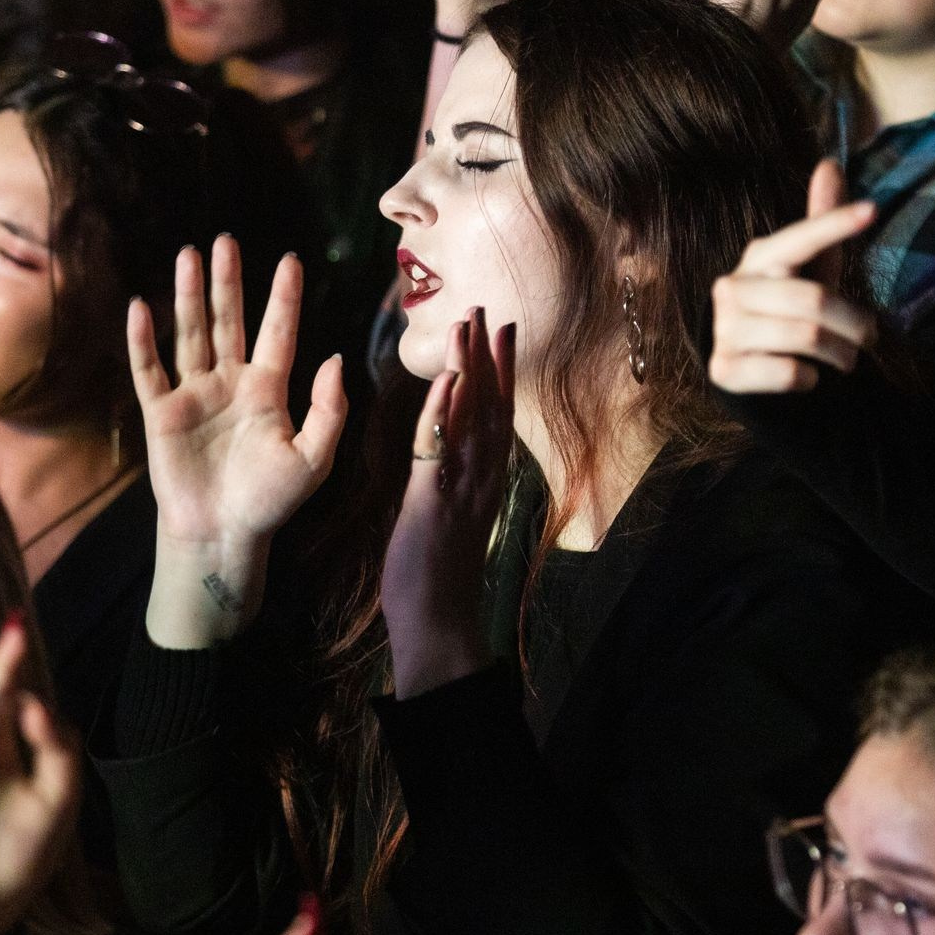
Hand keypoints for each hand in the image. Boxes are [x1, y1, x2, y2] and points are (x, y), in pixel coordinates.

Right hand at [130, 240, 345, 647]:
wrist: (223, 536)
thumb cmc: (271, 502)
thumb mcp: (314, 459)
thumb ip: (329, 410)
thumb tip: (336, 358)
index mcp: (269, 391)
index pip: (278, 333)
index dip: (284, 298)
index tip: (291, 259)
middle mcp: (230, 384)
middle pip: (229, 322)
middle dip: (228, 282)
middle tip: (225, 240)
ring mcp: (194, 396)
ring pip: (191, 334)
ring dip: (189, 296)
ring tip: (188, 254)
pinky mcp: (161, 414)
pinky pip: (150, 370)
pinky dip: (143, 340)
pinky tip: (141, 306)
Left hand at [381, 309, 514, 700]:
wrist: (438, 623)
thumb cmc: (438, 577)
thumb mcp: (449, 519)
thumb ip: (451, 484)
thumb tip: (446, 461)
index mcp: (483, 482)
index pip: (496, 416)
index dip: (499, 373)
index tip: (500, 335)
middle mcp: (481, 480)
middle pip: (491, 407)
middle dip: (489, 357)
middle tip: (487, 311)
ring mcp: (461, 490)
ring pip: (470, 420)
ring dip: (469, 370)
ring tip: (467, 326)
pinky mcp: (434, 503)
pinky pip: (439, 450)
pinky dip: (443, 413)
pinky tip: (446, 381)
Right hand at [708, 162, 879, 394]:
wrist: (754, 373)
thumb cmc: (789, 314)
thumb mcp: (810, 270)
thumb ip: (820, 223)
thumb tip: (829, 163)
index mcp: (758, 258)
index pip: (800, 238)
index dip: (835, 223)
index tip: (873, 210)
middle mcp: (732, 288)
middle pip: (813, 301)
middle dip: (855, 324)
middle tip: (870, 338)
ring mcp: (724, 329)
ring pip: (804, 337)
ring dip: (840, 354)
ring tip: (846, 359)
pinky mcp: (724, 370)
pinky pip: (787, 372)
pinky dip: (811, 379)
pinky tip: (809, 377)